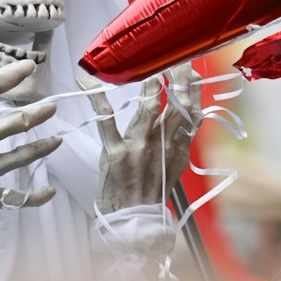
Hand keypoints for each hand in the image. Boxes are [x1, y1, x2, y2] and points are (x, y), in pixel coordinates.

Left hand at [84, 63, 202, 215]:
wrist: (132, 222)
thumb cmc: (150, 195)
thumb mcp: (173, 167)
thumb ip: (179, 140)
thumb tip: (187, 117)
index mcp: (178, 146)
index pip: (192, 110)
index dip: (193, 88)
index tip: (191, 69)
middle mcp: (163, 144)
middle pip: (176, 104)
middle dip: (178, 78)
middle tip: (178, 58)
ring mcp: (139, 147)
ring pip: (148, 108)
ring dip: (150, 84)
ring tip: (150, 65)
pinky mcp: (115, 152)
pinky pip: (106, 120)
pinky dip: (96, 98)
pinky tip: (86, 81)